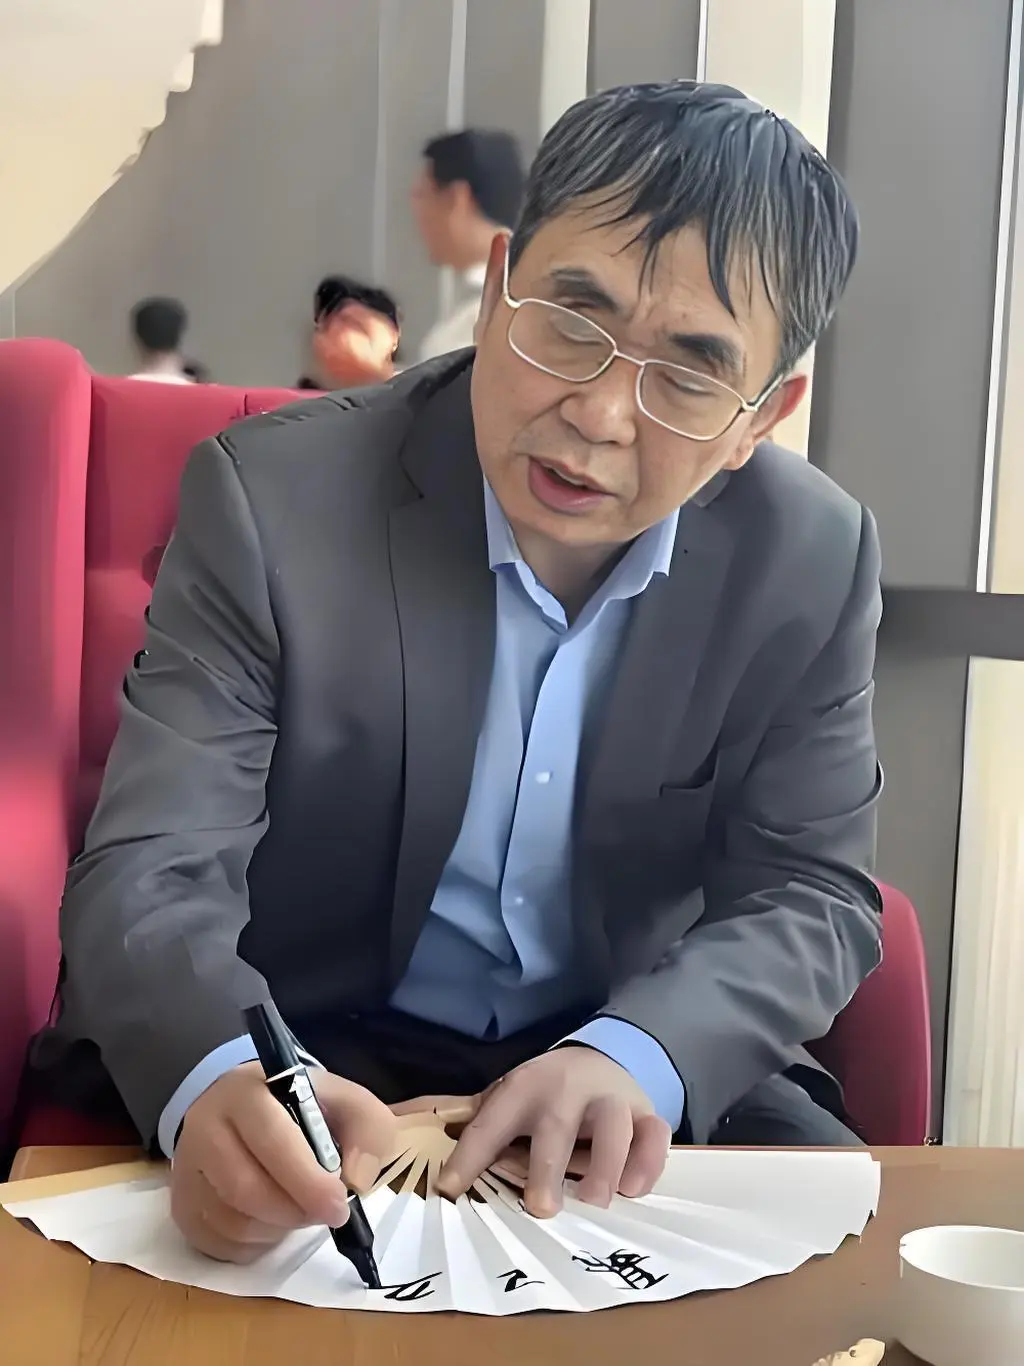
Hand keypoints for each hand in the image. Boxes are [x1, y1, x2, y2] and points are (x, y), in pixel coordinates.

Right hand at [170, 1062, 396, 1262]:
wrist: (238, 1106)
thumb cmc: (297, 1106)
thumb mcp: (340, 1098)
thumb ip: (366, 1127)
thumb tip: (357, 1179)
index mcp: (247, 1093)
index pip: (272, 1140)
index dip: (308, 1180)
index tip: (339, 1206)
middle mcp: (205, 1128)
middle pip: (247, 1189)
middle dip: (297, 1211)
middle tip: (327, 1214)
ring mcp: (187, 1171)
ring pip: (233, 1222)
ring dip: (278, 1229)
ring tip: (300, 1209)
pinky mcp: (181, 1207)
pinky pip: (220, 1245)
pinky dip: (255, 1245)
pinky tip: (271, 1220)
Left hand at [434, 1047, 670, 1216]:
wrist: (599, 1058)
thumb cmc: (544, 1093)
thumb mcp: (507, 1099)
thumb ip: (476, 1129)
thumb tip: (427, 1154)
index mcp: (523, 1089)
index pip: (491, 1122)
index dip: (470, 1155)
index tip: (450, 1188)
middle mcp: (567, 1091)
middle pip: (557, 1124)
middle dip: (548, 1165)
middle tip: (542, 1207)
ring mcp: (610, 1100)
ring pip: (614, 1125)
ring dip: (606, 1163)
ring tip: (596, 1200)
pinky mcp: (645, 1113)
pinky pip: (654, 1134)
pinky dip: (648, 1161)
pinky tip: (633, 1188)